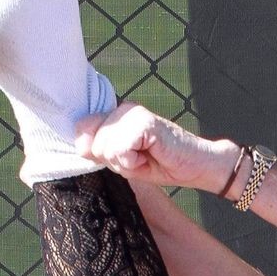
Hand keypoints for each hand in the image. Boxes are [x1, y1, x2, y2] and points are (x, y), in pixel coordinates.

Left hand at [73, 103, 236, 194]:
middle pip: (93, 143)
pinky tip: (151, 156)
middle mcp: (121, 108)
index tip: (126, 157)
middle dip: (114, 161)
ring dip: (126, 163)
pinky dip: (134, 162)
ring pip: (105, 146)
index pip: (82, 130)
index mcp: (114, 115)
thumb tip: (81, 144)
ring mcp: (132, 112)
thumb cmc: (162, 164)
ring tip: (145, 157)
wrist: (196, 166)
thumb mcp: (123, 162)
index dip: (98, 152)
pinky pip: (121, 149)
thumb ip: (100, 150)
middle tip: (139, 159)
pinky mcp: (144, 121)